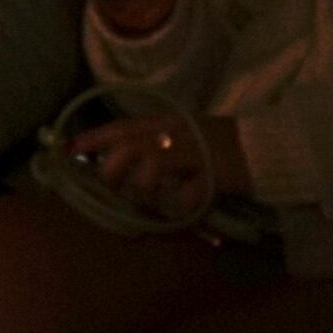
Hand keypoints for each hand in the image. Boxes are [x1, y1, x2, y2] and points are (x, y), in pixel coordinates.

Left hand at [61, 110, 247, 228]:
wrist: (265, 146)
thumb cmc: (220, 143)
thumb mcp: (183, 135)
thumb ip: (155, 144)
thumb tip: (121, 162)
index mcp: (164, 123)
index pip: (120, 128)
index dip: (92, 138)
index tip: (67, 149)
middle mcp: (173, 134)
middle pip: (127, 149)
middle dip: (114, 173)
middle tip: (119, 191)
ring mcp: (192, 153)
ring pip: (149, 171)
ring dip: (144, 193)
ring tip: (153, 204)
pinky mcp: (211, 175)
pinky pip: (184, 197)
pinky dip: (181, 208)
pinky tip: (186, 209)